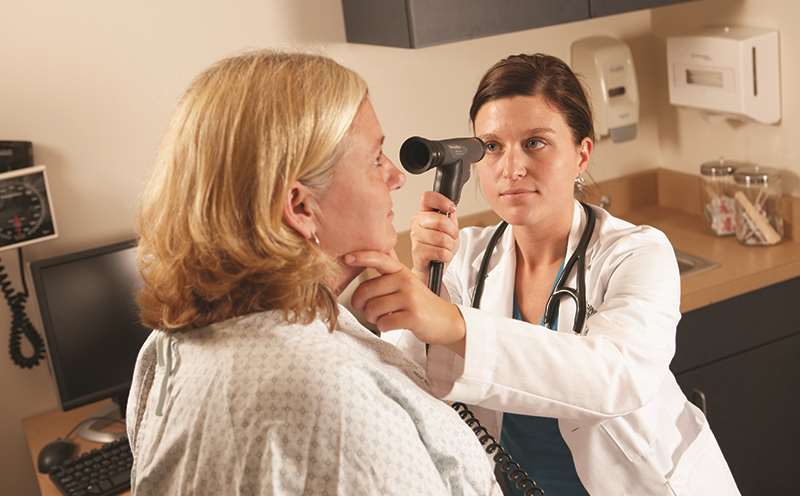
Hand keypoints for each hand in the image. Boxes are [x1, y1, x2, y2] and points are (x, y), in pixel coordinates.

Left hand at [345, 250, 465, 345]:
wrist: (446, 320)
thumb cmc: (419, 303)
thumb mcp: (406, 283)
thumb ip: (386, 277)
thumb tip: (359, 270)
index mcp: (401, 271)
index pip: (379, 259)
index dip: (361, 257)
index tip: (346, 258)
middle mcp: (405, 281)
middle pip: (367, 291)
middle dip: (362, 305)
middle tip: (368, 310)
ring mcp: (410, 299)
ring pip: (373, 309)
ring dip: (373, 318)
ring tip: (383, 317)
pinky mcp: (412, 316)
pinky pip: (384, 323)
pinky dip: (383, 327)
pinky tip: (392, 324)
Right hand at [410, 192, 459, 282]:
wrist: (433, 268)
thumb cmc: (440, 247)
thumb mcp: (449, 229)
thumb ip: (450, 217)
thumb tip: (450, 210)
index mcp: (423, 214)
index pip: (427, 197)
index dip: (442, 201)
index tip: (451, 209)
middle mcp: (416, 223)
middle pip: (439, 219)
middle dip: (452, 231)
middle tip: (452, 237)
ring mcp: (415, 238)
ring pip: (442, 238)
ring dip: (450, 246)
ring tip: (446, 248)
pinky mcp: (417, 253)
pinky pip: (440, 252)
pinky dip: (446, 256)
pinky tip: (441, 256)